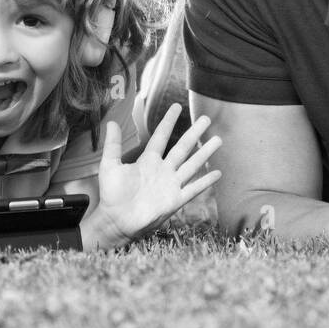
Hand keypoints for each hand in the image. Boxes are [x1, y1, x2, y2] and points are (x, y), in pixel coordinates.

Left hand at [90, 105, 221, 246]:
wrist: (117, 221)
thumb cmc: (112, 195)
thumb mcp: (110, 166)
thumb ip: (113, 145)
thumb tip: (112, 122)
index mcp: (148, 161)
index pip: (161, 136)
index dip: (168, 122)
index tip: (176, 107)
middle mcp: (163, 170)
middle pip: (182, 147)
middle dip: (194, 133)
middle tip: (206, 118)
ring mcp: (171, 184)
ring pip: (192, 164)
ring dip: (205, 153)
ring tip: (218, 140)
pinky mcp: (175, 200)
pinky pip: (194, 189)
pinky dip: (205, 182)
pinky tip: (217, 173)